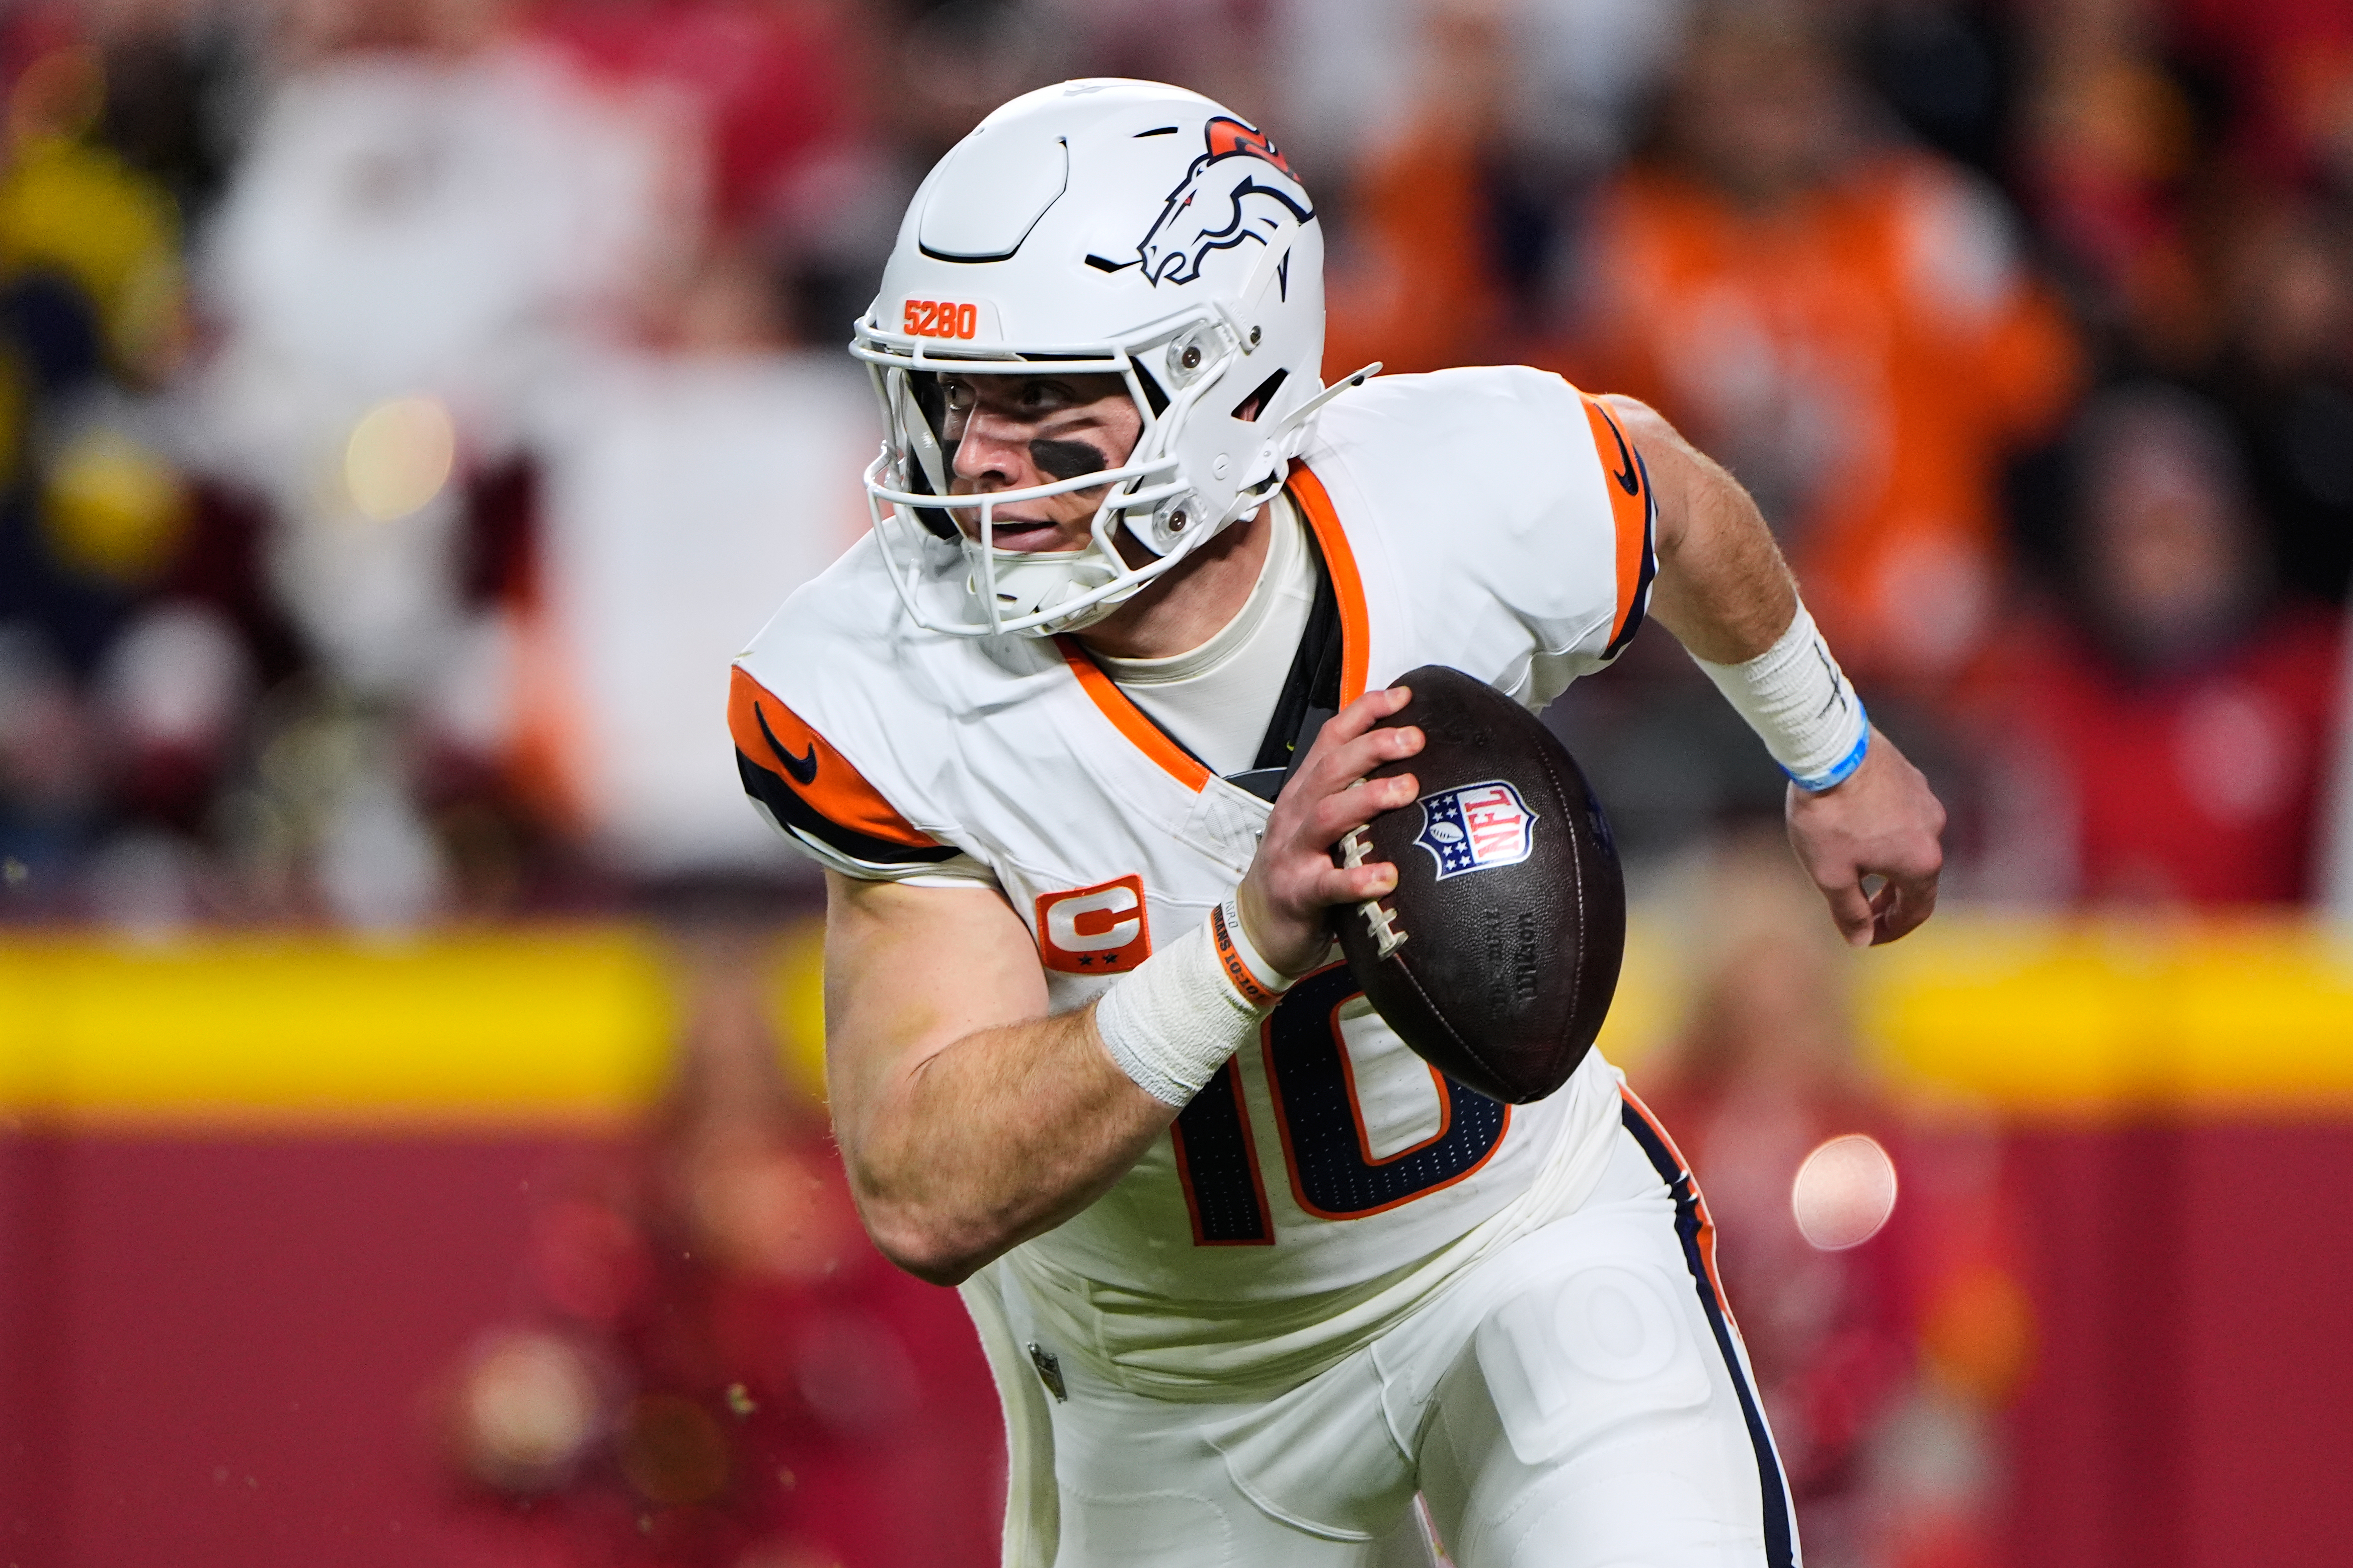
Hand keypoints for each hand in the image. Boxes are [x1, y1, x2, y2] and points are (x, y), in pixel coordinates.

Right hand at [1235, 686, 1423, 974]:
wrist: (1260, 925)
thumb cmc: (1302, 869)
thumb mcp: (1323, 823)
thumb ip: (1354, 795)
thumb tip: (1410, 767)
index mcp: (1305, 791)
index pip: (1331, 739)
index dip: (1364, 712)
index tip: (1403, 697)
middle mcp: (1297, 813)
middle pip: (1331, 768)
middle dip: (1373, 747)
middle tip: (1415, 739)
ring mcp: (1294, 852)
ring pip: (1327, 815)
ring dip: (1368, 798)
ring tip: (1407, 790)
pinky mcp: (1299, 893)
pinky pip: (1328, 884)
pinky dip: (1357, 879)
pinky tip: (1387, 876)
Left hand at [1785, 726, 1945, 946]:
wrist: (1827, 749)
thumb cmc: (1828, 815)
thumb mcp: (1830, 875)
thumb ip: (1849, 912)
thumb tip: (1860, 941)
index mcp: (1921, 862)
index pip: (1916, 911)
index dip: (1891, 931)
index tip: (1865, 936)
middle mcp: (1933, 830)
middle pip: (1917, 880)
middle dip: (1889, 901)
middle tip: (1862, 912)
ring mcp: (1924, 800)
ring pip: (1910, 846)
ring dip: (1887, 867)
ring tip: (1856, 874)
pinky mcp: (1910, 777)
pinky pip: (1902, 817)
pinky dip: (1885, 836)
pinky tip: (1855, 832)